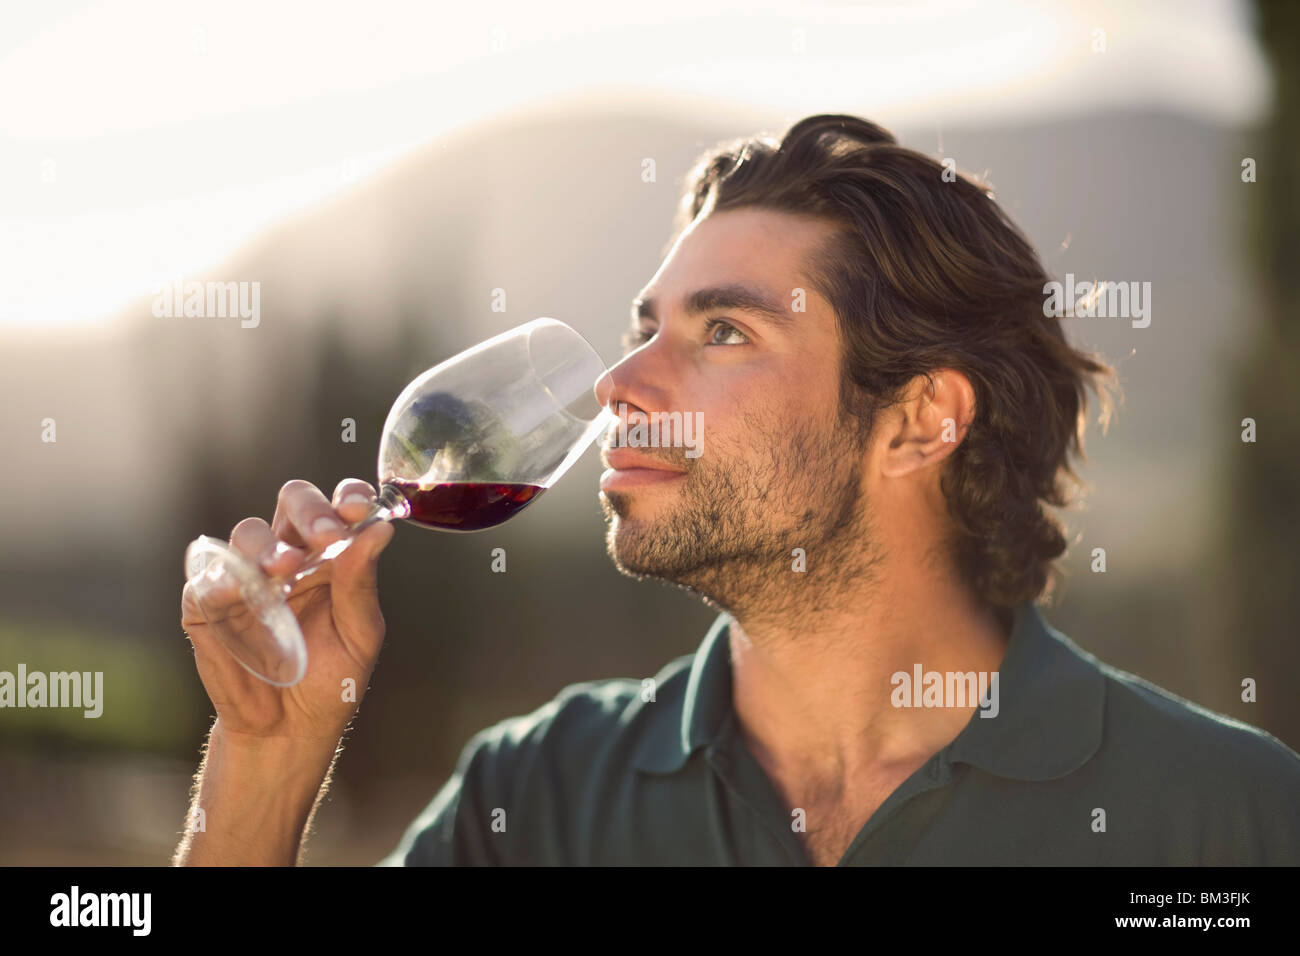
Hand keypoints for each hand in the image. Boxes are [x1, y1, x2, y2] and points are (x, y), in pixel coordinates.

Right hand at [181, 479, 395, 741]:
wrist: (288, 730)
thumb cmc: (330, 679)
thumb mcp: (359, 634)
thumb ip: (361, 582)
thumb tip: (382, 529)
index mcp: (331, 556)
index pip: (339, 506)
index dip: (348, 496)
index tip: (358, 507)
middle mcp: (289, 555)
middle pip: (292, 501)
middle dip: (309, 509)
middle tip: (324, 534)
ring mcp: (246, 576)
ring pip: (248, 531)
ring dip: (266, 544)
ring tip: (283, 569)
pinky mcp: (208, 603)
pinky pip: (207, 578)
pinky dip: (222, 578)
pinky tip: (239, 590)